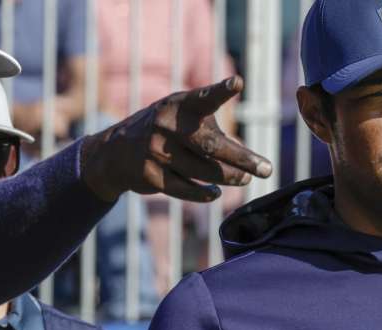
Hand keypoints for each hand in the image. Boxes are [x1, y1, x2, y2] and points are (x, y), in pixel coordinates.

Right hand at [79, 76, 272, 202]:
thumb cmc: (164, 132)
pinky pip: (185, 189)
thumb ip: (211, 130)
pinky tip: (215, 193)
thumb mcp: (181, 118)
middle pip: (212, 145)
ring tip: (245, 179)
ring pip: (203, 170)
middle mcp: (166, 125)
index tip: (237, 83)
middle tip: (266, 169)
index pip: (203, 97)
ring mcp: (156, 151)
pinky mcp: (150, 175)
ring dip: (229, 177)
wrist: (115, 152)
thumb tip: (247, 160)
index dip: (221, 90)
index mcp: (178, 104)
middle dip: (242, 159)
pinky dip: (204, 194)